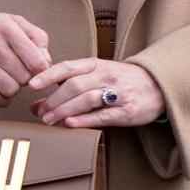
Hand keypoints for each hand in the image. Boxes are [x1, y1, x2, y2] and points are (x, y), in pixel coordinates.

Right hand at [0, 11, 51, 105]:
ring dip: (12, 90)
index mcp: (8, 27)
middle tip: (19, 74)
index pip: (37, 61)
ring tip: (9, 82)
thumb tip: (47, 60)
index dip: (41, 71)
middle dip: (25, 80)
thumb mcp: (13, 21)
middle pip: (24, 77)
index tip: (36, 71)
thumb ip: (36, 37)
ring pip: (9, 89)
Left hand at [29, 59, 165, 127]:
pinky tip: (71, 124)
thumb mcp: (97, 76)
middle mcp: (106, 75)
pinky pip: (104, 115)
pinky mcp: (127, 110)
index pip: (68, 67)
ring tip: (50, 121)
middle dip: (54, 100)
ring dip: (65, 110)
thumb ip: (69, 87)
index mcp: (97, 64)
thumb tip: (37, 104)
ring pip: (87, 99)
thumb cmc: (121, 80)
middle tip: (41, 113)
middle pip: (74, 85)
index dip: (49, 75)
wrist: (158, 85)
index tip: (32, 84)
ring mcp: (118, 93)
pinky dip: (85, 119)